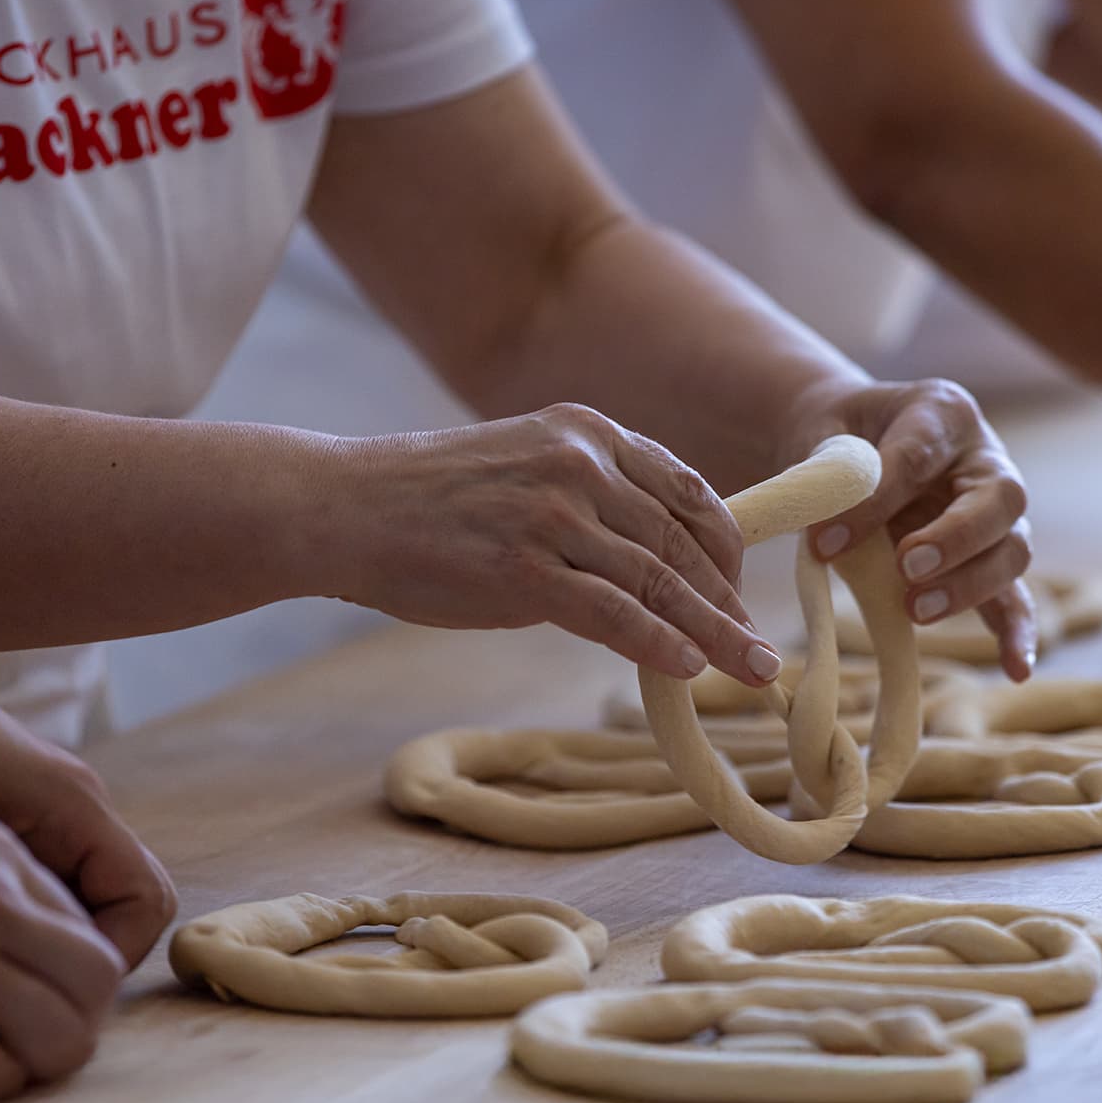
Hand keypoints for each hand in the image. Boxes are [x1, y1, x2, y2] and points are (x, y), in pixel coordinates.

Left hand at [0, 616, 174, 970]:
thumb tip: (13, 970)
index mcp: (71, 802)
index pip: (146, 899)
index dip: (110, 956)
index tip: (38, 982)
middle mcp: (84, 805)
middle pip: (136, 903)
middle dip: (89, 953)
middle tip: (11, 977)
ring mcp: (64, 810)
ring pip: (102, 898)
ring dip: (58, 935)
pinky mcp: (38, 815)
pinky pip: (67, 882)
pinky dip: (37, 915)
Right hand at [333, 405, 784, 685]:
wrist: (341, 506)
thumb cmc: (427, 501)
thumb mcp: (522, 470)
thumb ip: (587, 501)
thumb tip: (646, 562)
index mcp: (588, 433)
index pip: (686, 492)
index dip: (725, 549)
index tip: (738, 594)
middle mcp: (581, 464)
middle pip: (683, 540)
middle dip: (729, 600)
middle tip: (760, 648)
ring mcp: (553, 514)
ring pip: (659, 579)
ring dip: (714, 631)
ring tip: (751, 669)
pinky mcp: (523, 567)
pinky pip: (612, 611)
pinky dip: (659, 642)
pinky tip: (687, 669)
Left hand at [784, 378, 1035, 678]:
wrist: (849, 442)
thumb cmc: (838, 437)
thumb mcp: (824, 438)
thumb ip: (829, 477)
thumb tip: (827, 534)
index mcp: (942, 411)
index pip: (918, 456)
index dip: (876, 500)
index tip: (826, 540)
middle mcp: (984, 458)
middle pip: (999, 499)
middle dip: (954, 538)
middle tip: (906, 567)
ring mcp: (996, 512)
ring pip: (1011, 550)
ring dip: (970, 585)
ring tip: (917, 611)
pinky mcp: (991, 558)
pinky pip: (1014, 597)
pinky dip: (1016, 631)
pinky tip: (1016, 668)